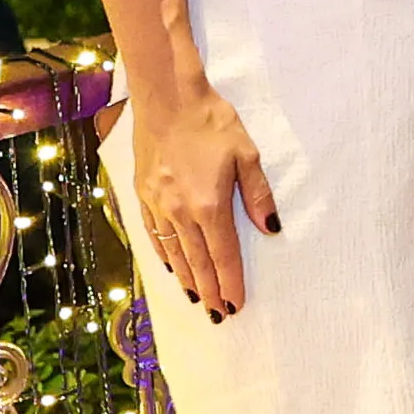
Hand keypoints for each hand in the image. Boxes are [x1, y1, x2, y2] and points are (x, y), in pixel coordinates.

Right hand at [117, 63, 281, 324]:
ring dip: (187, 279)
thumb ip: (258, 195)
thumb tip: (271, 228)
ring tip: (198, 300)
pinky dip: (164, 256)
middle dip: (210, 291)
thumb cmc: (211, 122)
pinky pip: (153, 235)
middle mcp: (179, 212)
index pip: (223, 256)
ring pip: (173, 253)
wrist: (166, 98)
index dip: (231, 283)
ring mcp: (157, 204)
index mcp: (209, 205)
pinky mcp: (142, 194)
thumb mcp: (247, 154)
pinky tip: (171, 267)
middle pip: (197, 262)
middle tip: (219, 315)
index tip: (237, 305)